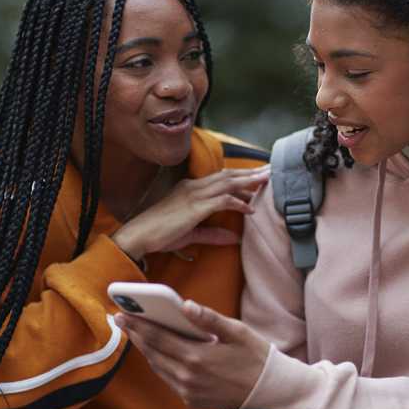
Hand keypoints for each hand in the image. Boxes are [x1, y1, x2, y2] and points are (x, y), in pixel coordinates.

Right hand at [112, 166, 268, 258]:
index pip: (220, 178)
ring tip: (267, 181)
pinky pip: (222, 201)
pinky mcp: (195, 207)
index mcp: (190, 189)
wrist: (139, 235)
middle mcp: (193, 187)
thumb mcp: (191, 233)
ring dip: (249, 182)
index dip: (240, 176)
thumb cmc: (159, 234)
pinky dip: (238, 203)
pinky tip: (250, 208)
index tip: (257, 176)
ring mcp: (194, 195)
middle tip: (270, 170)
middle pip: (227, 175)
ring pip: (227, 183)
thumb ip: (213, 234)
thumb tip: (234, 237)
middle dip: (250, 173)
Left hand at [116, 300, 270, 408]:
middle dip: (136, 335)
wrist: (269, 392)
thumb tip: (185, 304)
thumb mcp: (237, 332)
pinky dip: (160, 365)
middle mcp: (188, 377)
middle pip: (153, 353)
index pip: (158, 338)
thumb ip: (209, 318)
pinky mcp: (191, 401)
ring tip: (137, 334)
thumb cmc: (256, 356)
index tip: (123, 314)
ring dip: (146, 350)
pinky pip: (169, 380)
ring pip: (158, 368)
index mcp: (197, 357)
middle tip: (122, 320)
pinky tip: (158, 353)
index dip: (138, 325)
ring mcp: (188, 392)